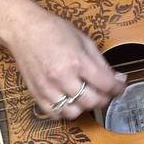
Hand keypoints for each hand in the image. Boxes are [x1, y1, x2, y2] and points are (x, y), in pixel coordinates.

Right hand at [4, 10, 125, 120]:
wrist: (24, 29)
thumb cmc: (54, 30)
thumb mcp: (84, 40)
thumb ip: (101, 62)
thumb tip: (117, 79)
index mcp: (77, 61)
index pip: (105, 84)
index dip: (118, 88)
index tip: (120, 86)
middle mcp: (62, 77)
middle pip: (92, 101)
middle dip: (104, 98)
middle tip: (105, 91)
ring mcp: (48, 88)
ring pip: (74, 112)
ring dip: (84, 106)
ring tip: (85, 95)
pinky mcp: (36, 94)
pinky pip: (55, 114)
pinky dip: (65, 111)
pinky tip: (69, 100)